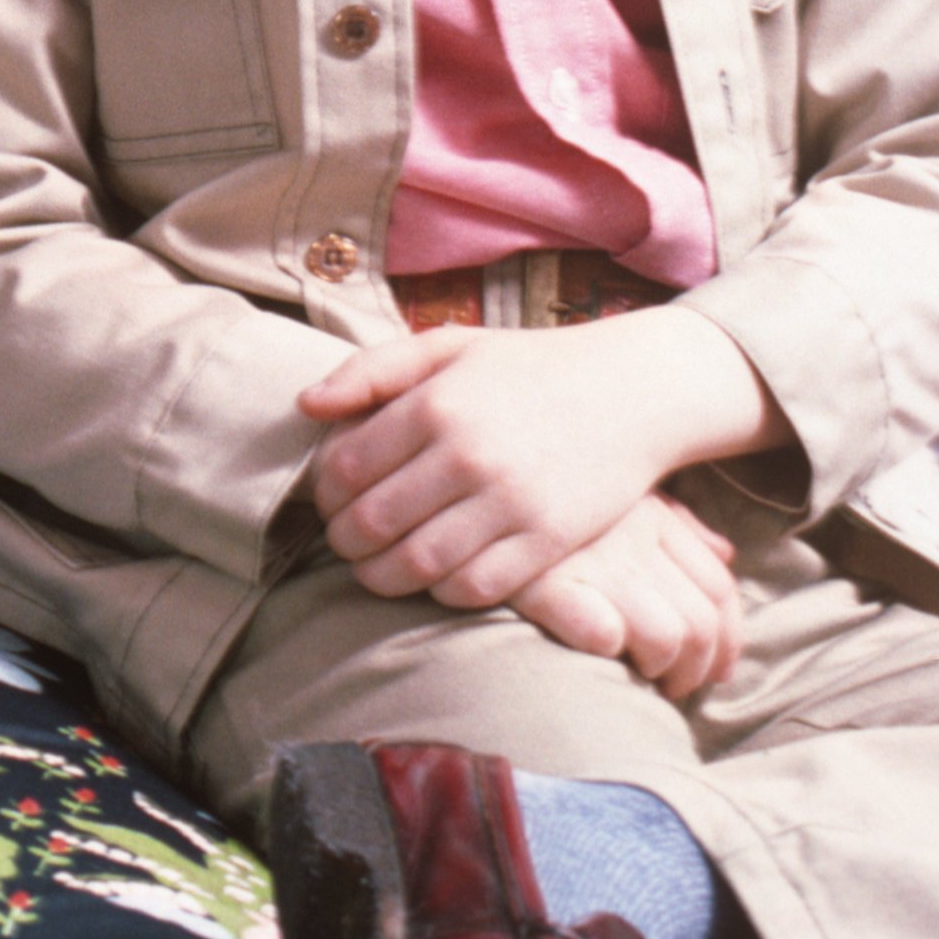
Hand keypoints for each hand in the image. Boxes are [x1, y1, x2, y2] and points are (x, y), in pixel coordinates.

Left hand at [300, 308, 780, 610]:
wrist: (632, 392)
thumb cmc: (530, 368)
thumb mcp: (451, 347)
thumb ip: (373, 369)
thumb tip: (305, 405)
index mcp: (437, 401)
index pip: (347, 466)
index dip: (324, 493)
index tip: (328, 500)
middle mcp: (468, 452)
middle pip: (372, 522)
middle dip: (344, 542)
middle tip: (345, 543)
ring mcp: (509, 501)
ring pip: (417, 564)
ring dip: (382, 577)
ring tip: (376, 569)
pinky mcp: (546, 540)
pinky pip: (474, 587)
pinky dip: (442, 591)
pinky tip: (435, 576)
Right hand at [518, 494, 744, 699]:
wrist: (465, 477)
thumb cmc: (549, 489)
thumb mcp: (616, 489)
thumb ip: (674, 520)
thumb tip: (725, 552)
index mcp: (650, 512)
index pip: (719, 586)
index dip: (729, 637)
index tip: (716, 667)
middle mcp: (631, 535)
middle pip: (703, 621)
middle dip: (699, 671)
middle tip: (674, 688)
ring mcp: (591, 558)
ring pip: (668, 636)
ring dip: (663, 673)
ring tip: (641, 684)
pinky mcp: (545, 581)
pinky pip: (602, 630)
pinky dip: (609, 651)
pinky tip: (598, 655)